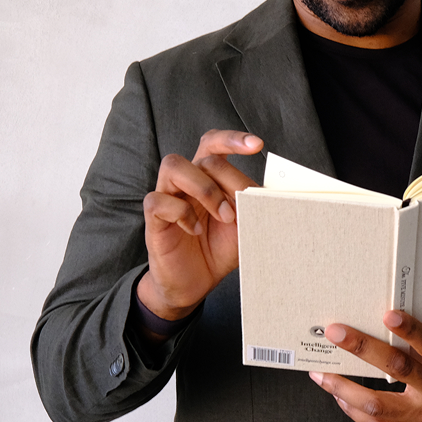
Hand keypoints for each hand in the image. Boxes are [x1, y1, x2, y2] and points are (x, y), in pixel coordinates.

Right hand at [137, 129, 261, 321]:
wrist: (196, 283)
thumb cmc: (218, 249)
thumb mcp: (244, 225)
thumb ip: (252, 203)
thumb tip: (268, 189)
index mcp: (208, 177)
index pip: (214, 144)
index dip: (233, 139)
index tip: (256, 144)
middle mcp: (186, 181)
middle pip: (203, 157)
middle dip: (228, 182)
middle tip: (237, 213)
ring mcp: (167, 196)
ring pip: (174, 166)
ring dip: (204, 189)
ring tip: (221, 217)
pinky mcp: (154, 218)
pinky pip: (158, 200)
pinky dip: (181, 214)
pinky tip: (194, 231)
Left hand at [310, 311, 421, 421]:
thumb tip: (394, 329)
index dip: (411, 330)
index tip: (389, 315)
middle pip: (397, 370)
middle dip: (363, 349)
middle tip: (337, 333)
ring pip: (377, 405)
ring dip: (344, 388)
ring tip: (323, 374)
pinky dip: (354, 410)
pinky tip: (340, 397)